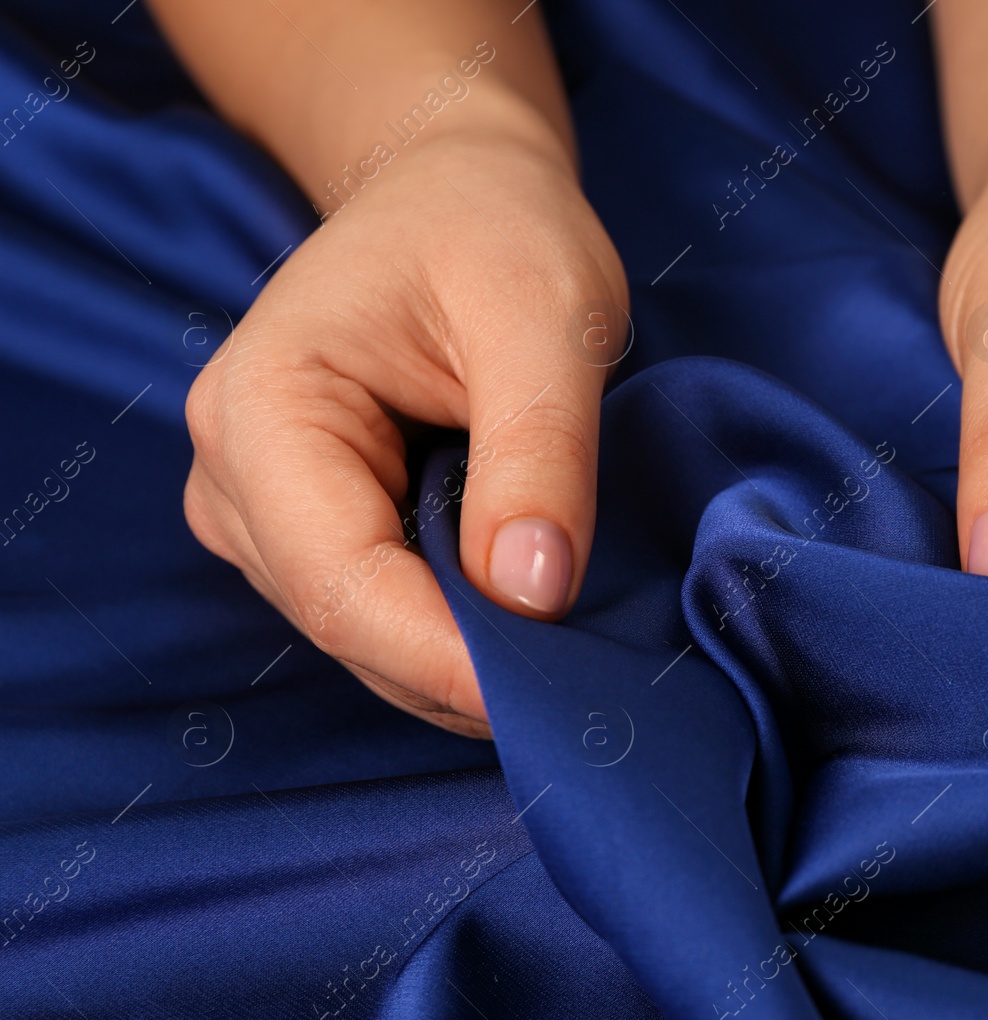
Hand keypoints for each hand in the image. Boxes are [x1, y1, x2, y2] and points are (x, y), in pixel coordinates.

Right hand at [183, 130, 626, 734]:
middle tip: (598, 689)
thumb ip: (539, 453)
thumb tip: (531, 598)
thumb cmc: (495, 229)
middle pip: (350, 626)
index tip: (557, 701)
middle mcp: (233, 476)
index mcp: (261, 411)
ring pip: (368, 639)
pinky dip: (462, 634)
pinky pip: (385, 617)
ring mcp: (264, 514)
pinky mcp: (312, 532)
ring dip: (471, 660)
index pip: (342, 585)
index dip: (450, 659)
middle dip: (470, 669)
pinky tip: (534, 617)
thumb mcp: (544, 318)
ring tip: (577, 647)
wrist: (456, 195)